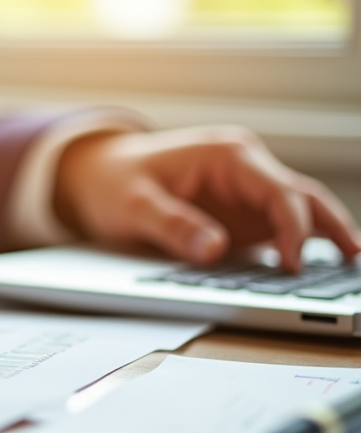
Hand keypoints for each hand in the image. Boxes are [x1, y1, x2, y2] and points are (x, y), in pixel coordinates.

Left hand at [54, 126, 360, 271]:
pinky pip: (278, 231)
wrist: (97, 174)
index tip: (293, 265)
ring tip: (349, 271)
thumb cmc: (114, 182)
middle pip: (304, 199)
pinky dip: (299, 249)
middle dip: (332, 229)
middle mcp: (245, 171)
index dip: (292, 229)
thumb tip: (213, 251)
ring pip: (299, 214)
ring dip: (324, 239)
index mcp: (227, 156)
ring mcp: (246, 194)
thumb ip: (172, 226)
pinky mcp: (240, 216)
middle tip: (354, 263)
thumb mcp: (132, 205)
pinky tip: (314, 276)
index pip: (279, 192)